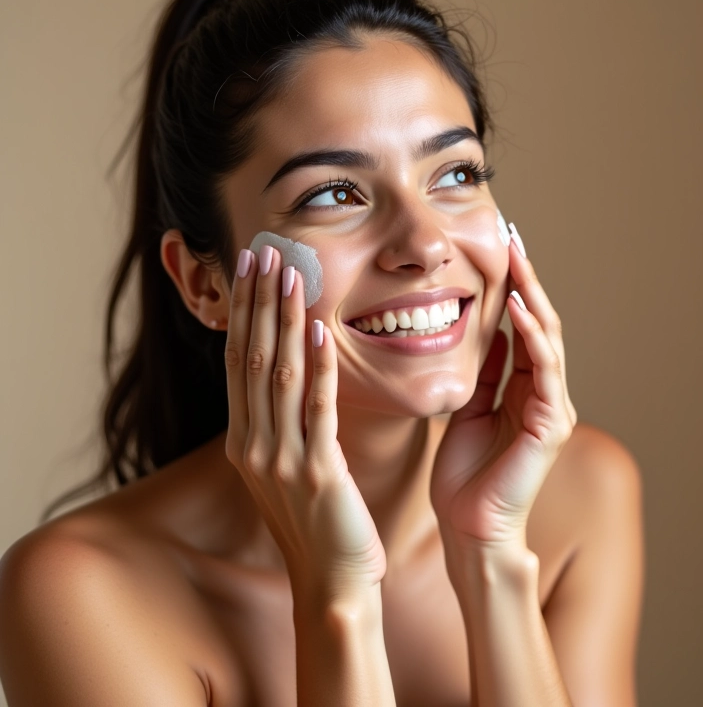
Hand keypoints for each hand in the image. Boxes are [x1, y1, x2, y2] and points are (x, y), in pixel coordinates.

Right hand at [224, 246, 385, 600]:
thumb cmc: (315, 522)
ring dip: (285, 322)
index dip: (243, 314)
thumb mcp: (287, 467)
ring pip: (280, 376)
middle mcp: (254, 445)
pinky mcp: (318, 472)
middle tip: (263, 254)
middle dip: (258, 304)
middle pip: (252, 360)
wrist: (331, 581)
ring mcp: (281, 460)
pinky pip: (318, 409)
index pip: (238, 364)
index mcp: (244, 441)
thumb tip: (289, 370)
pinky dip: (319, 367)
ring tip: (290, 276)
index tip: (248, 271)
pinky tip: (322, 330)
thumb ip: (282, 421)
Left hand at [430, 228, 577, 551]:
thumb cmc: (463, 476)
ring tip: (516, 256)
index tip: (495, 250)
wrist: (469, 528)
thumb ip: (480, 374)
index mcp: (520, 389)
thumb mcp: (465, 409)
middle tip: (511, 236)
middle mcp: (542, 392)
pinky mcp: (550, 423)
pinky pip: (543, 368)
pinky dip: (532, 335)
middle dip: (524, 279)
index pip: (519, 328)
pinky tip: (517, 305)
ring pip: (546, 337)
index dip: (510, 288)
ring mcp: (550, 407)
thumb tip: (480, 333)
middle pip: (537, 323)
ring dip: (532, 294)